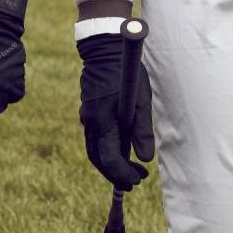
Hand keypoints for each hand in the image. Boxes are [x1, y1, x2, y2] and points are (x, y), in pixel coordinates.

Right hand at [77, 24, 153, 188]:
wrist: (103, 50)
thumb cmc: (125, 73)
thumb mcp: (140, 100)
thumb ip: (142, 130)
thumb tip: (145, 158)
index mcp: (102, 122)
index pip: (108, 159)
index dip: (122, 173)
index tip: (137, 179)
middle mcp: (90, 123)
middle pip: (98, 159)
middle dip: (116, 174)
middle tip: (135, 182)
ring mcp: (87, 118)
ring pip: (94, 151)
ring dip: (111, 165)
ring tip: (130, 172)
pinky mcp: (89, 112)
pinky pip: (94, 139)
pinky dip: (106, 151)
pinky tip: (121, 151)